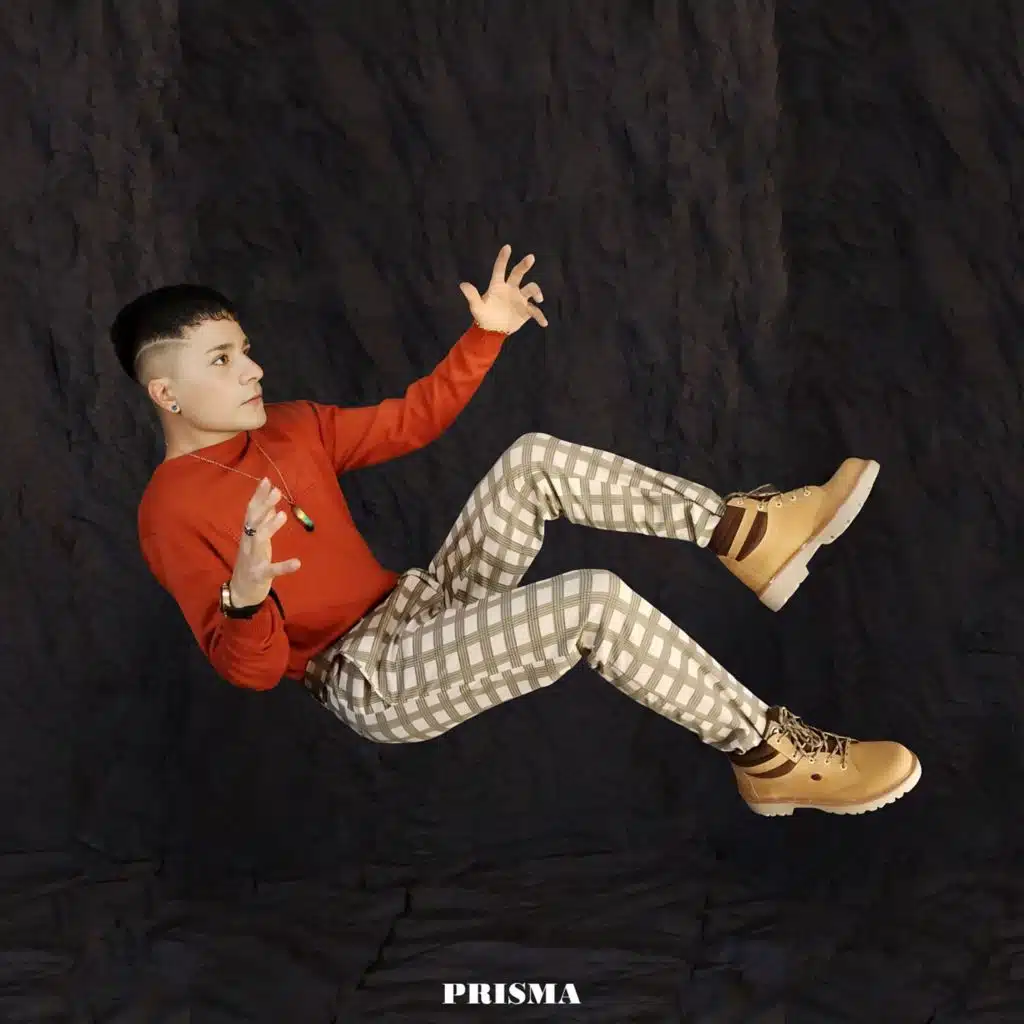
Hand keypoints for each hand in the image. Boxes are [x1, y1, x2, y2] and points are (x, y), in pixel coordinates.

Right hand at [229, 478, 301, 606]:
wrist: (240, 592)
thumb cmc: (251, 563)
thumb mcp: (257, 541)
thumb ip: (263, 523)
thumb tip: (272, 504)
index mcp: (249, 534)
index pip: (251, 511)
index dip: (258, 496)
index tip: (267, 480)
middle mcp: (249, 543)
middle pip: (253, 521)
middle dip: (264, 506)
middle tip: (277, 491)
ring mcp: (253, 559)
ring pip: (259, 540)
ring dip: (270, 527)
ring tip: (283, 515)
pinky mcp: (260, 575)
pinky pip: (271, 570)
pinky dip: (284, 566)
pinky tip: (297, 563)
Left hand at [459, 244, 548, 333]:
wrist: (492, 330)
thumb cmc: (484, 316)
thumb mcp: (476, 307)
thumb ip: (472, 296)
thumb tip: (462, 285)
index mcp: (498, 285)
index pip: (500, 269)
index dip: (503, 258)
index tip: (507, 247)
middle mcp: (511, 288)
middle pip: (518, 273)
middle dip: (524, 265)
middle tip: (530, 257)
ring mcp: (520, 298)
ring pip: (530, 289)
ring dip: (536, 292)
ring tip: (538, 299)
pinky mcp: (526, 310)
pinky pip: (535, 311)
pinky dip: (540, 316)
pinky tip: (544, 323)